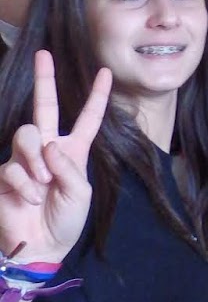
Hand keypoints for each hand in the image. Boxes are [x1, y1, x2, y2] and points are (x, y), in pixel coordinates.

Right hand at [0, 52, 110, 264]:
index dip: (96, 97)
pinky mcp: (4, 174)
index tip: (104, 72)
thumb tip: (50, 145)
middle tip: (42, 54)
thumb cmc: (65, 221)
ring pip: (26, 135)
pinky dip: (25, 184)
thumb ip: (68, 167)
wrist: (41, 247)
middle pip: (44, 107)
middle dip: (44, 79)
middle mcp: (48, 149)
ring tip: (42, 184)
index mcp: (73, 151)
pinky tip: (29, 198)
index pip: (86, 118)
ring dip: (36, 162)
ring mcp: (24, 159)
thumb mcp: (80, 194)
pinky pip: (13, 167)